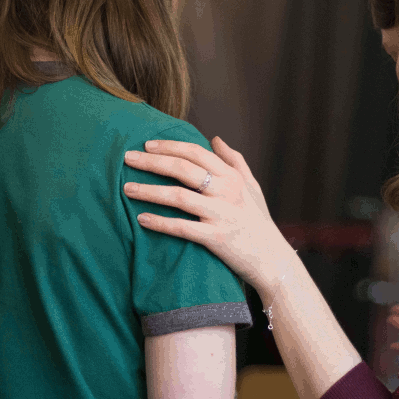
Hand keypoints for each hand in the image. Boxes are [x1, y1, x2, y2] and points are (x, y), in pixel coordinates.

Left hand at [123, 137, 295, 294]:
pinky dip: (160, 222)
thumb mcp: (251, 187)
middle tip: (127, 158)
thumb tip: (215, 138)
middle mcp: (227, 192)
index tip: (147, 144)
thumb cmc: (258, 222)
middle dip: (152, 162)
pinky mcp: (215, 239)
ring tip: (126, 189)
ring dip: (149, 191)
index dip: (170, 146)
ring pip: (178, 197)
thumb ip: (234, 161)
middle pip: (183, 169)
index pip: (196, 153)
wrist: (272, 260)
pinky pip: (182, 227)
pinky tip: (141, 218)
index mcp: (232, 177)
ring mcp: (220, 215)